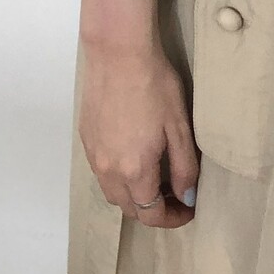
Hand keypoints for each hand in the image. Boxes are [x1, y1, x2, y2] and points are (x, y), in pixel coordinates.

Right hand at [78, 38, 200, 226]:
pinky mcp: (85, 139)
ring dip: (134, 196)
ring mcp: (93, 155)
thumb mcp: (180, 128)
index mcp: (135, 171)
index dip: (173, 219)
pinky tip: (134, 157)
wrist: (118, 53)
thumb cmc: (154, 86)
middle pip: (129, 209)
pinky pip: (101, 172)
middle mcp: (109, 170)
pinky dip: (118, 177)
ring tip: (155, 179)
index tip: (188, 210)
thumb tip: (187, 197)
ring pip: (112, 193)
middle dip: (154, 211)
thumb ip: (184, 169)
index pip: (151, 215)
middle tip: (176, 196)